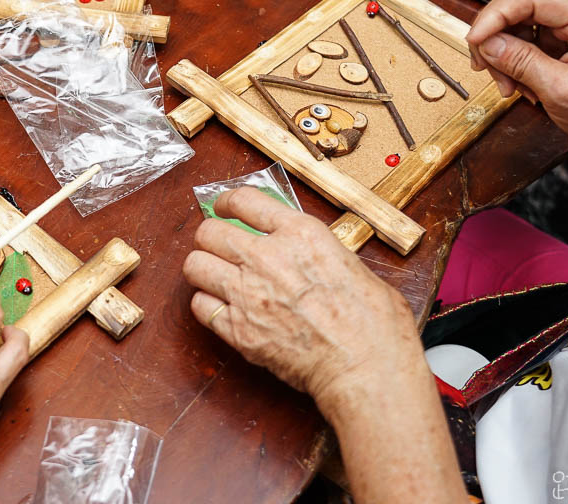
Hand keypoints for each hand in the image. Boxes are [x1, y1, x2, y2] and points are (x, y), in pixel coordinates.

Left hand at [181, 187, 427, 416]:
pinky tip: (221, 309)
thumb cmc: (372, 321)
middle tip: (217, 246)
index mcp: (299, 233)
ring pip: (195, 265)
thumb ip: (316, 251)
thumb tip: (304, 251)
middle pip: (210, 231)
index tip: (223, 207)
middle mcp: (266, 257)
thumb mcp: (350, 262)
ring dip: (202, 269)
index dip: (227, 202)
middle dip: (210, 237)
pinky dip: (206, 306)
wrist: (365, 366)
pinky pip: (200, 306)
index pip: (245, 200)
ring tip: (214, 276)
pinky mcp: (238, 329)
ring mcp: (247, 293)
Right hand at [466, 0, 567, 172]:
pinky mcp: (562, 40)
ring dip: (502, 54)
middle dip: (495, 36)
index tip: (474, 39)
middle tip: (483, 65)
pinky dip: (512, 62)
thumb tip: (487, 43)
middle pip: (519, 6)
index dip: (496, 15)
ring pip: (516, 24)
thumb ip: (521, 62)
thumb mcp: (561, 91)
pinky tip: (518, 83)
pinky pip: (523, 40)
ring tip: (507, 85)